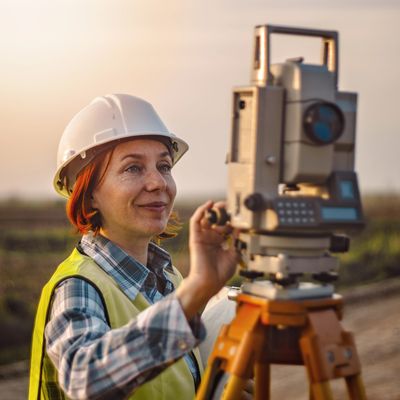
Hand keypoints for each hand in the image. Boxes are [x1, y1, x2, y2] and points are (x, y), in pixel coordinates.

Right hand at [176, 201, 238, 318]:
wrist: (208, 282)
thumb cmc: (220, 273)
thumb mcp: (234, 255)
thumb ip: (237, 241)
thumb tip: (242, 228)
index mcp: (220, 242)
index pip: (226, 226)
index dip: (233, 219)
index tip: (241, 214)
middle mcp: (211, 238)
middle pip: (217, 220)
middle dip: (224, 212)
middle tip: (232, 206)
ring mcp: (203, 236)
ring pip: (207, 218)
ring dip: (214, 210)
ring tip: (222, 204)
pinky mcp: (195, 236)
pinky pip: (196, 221)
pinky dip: (201, 211)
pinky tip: (209, 204)